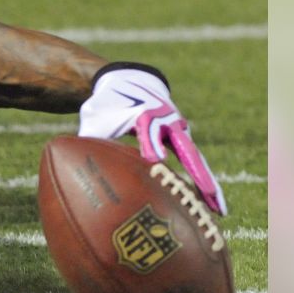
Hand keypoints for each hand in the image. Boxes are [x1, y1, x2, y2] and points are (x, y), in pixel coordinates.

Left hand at [78, 64, 226, 214]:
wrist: (126, 81)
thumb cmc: (106, 104)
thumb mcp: (95, 116)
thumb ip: (90, 136)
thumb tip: (74, 160)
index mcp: (144, 113)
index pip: (149, 129)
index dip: (151, 142)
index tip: (155, 159)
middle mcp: (167, 122)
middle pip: (186, 149)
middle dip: (196, 172)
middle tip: (207, 194)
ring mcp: (178, 131)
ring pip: (196, 160)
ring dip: (207, 183)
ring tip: (219, 211)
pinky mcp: (181, 139)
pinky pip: (194, 162)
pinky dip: (202, 181)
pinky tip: (210, 206)